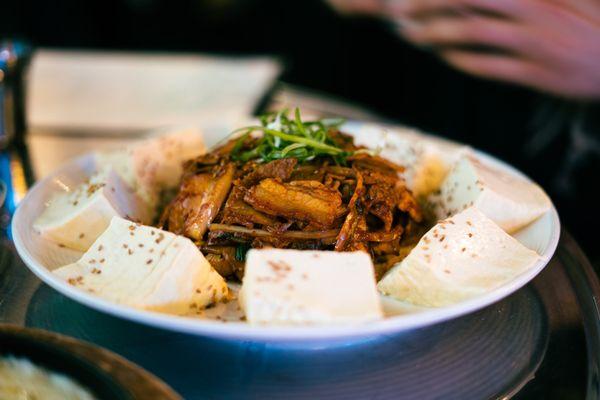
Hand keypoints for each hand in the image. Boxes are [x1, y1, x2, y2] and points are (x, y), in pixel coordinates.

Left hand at [390, 0, 599, 98]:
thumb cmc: (590, 26)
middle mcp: (534, 10)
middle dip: (428, 3)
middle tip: (398, 10)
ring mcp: (534, 42)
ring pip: (473, 33)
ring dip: (436, 34)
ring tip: (409, 35)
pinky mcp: (537, 73)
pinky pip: (489, 66)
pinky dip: (461, 61)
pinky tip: (443, 58)